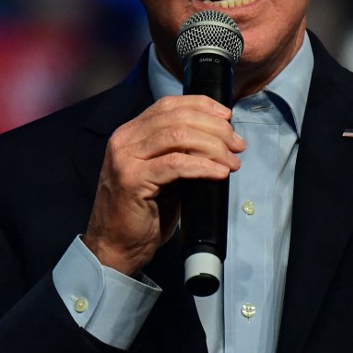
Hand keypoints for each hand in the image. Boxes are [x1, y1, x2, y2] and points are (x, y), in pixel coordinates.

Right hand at [83, 95, 244, 274]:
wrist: (115, 247)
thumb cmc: (143, 213)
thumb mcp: (162, 173)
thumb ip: (179, 151)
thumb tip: (219, 139)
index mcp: (131, 133)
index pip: (168, 105)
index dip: (201, 105)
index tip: (228, 117)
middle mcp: (124, 139)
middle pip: (177, 118)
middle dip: (215, 128)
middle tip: (237, 145)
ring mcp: (125, 158)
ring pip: (179, 136)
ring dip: (213, 146)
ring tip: (232, 161)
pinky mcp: (132, 179)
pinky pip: (176, 164)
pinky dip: (203, 165)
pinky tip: (219, 172)